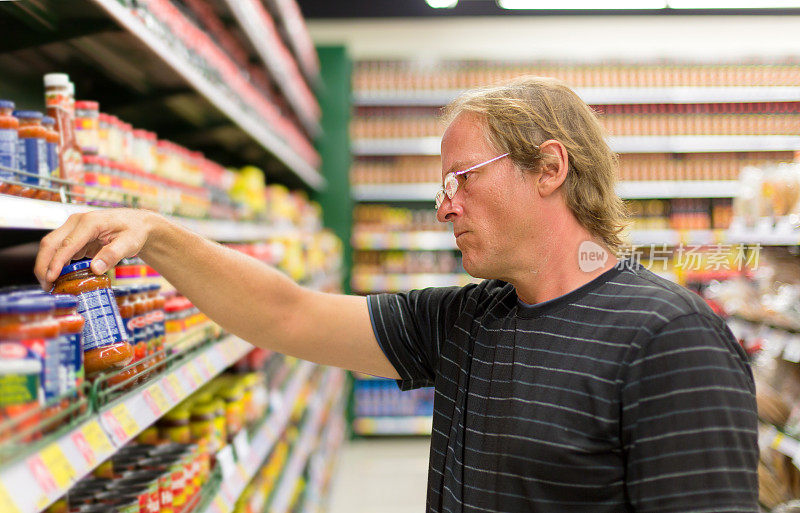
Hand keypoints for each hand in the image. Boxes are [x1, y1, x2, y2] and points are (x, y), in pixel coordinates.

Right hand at [35, 209, 157, 289]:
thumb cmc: (135, 230)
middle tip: (47, 286)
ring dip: (47, 265)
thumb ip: (112, 254)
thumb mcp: (129, 243)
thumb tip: (95, 269)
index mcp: (90, 222)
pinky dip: (57, 264)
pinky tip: (60, 278)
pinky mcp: (74, 237)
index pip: (67, 244)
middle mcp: (77, 223)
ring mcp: (73, 229)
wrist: (137, 223)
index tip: (51, 278)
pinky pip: (60, 250)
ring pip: (51, 247)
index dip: (56, 262)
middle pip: (51, 243)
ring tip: (51, 286)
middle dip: (44, 265)